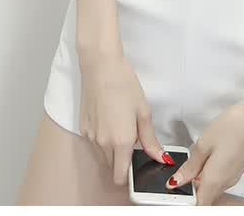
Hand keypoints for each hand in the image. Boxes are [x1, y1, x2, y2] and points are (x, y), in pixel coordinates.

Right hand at [77, 48, 171, 187]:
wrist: (101, 66)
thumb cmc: (124, 84)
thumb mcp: (143, 111)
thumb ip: (150, 139)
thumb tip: (160, 157)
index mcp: (121, 142)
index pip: (120, 177)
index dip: (130, 175)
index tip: (137, 163)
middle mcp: (103, 143)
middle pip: (112, 168)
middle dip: (122, 160)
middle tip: (132, 138)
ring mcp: (90, 136)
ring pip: (103, 156)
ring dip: (112, 150)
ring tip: (121, 124)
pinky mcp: (83, 128)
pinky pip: (94, 143)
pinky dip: (102, 138)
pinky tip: (109, 118)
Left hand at [165, 97, 243, 205]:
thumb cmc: (233, 127)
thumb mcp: (204, 144)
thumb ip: (190, 166)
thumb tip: (177, 180)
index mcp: (214, 181)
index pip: (198, 205)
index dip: (186, 200)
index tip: (176, 189)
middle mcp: (225, 184)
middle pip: (204, 196)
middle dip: (191, 187)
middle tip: (183, 168)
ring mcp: (233, 176)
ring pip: (212, 186)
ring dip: (201, 177)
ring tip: (196, 156)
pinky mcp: (238, 168)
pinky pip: (220, 177)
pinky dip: (210, 171)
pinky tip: (208, 153)